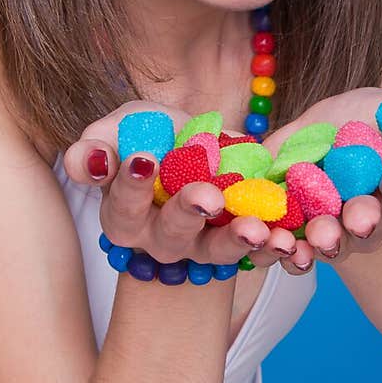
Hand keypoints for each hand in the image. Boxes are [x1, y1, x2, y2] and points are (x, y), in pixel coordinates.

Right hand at [62, 99, 299, 272]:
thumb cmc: (149, 138)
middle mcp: (162, 241)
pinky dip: (277, 247)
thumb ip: (95, 146)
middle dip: (189, 214)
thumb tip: (91, 163)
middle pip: (172, 236)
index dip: (131, 185)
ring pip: (218, 251)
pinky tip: (291, 238)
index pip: (123, 206)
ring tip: (257, 228)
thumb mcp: (120, 130)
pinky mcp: (244, 244)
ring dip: (239, 241)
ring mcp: (204, 246)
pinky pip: (262, 252)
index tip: (144, 158)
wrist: (199, 146)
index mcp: (125, 216)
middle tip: (207, 197)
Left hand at [259, 88, 381, 272]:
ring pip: (331, 244)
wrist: (326, 129)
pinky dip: (289, 251)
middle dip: (364, 221)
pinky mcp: (296, 230)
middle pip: (368, 228)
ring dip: (327, 240)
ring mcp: (331, 228)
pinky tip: (285, 244)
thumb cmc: (373, 122)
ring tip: (320, 234)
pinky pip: (294, 250)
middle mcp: (366, 219)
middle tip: (360, 218)